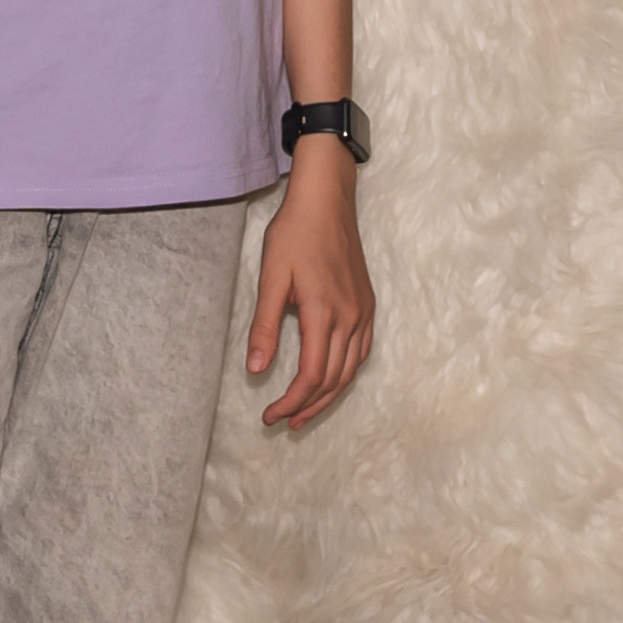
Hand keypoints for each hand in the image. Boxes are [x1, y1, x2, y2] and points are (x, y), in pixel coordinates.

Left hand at [247, 141, 373, 433]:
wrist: (326, 200)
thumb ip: (264, 326)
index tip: (269, 416)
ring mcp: (363, 311)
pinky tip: (332, 380)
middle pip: (333, 380)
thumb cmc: (295, 233)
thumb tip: (255, 370)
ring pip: (350, 370)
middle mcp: (350, 318)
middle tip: (282, 422)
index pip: (311, 375)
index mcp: (324, 313)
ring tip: (303, 413)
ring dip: (327, 396)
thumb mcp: (271, 278)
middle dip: (307, 407)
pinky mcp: (367, 304)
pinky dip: (346, 374)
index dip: (290, 402)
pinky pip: (361, 352)